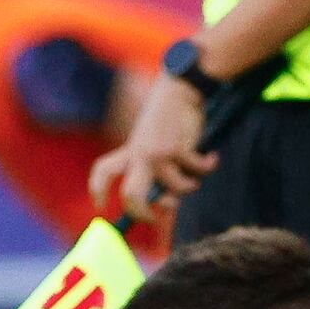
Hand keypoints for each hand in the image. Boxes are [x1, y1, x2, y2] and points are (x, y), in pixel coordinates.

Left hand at [86, 74, 209, 224]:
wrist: (179, 90)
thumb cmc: (168, 119)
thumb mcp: (152, 142)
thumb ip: (155, 170)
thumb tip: (167, 202)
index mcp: (131, 151)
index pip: (104, 171)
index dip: (97, 191)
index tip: (100, 207)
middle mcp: (140, 154)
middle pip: (131, 195)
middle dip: (141, 213)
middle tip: (154, 217)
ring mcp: (158, 153)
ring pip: (174, 190)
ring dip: (190, 188)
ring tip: (196, 179)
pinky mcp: (177, 149)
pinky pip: (196, 172)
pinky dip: (207, 167)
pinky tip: (211, 158)